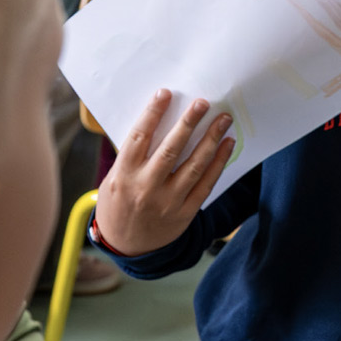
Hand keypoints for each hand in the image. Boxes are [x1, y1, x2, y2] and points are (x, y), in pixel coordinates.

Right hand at [93, 89, 234, 256]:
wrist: (126, 246)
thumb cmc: (119, 204)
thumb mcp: (113, 179)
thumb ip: (133, 155)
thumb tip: (159, 120)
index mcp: (123, 175)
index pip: (139, 138)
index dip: (152, 113)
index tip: (165, 93)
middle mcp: (145, 188)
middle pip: (171, 150)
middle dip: (188, 123)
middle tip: (203, 103)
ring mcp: (167, 202)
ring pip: (194, 166)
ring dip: (211, 140)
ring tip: (223, 120)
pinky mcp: (184, 213)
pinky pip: (206, 184)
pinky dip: (218, 163)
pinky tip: (227, 145)